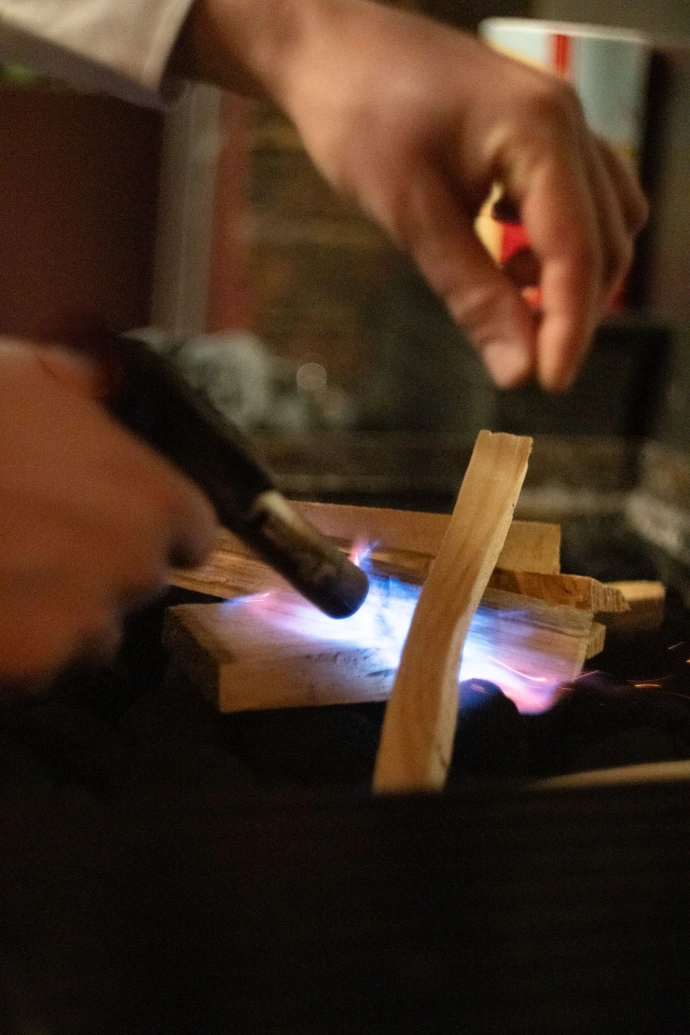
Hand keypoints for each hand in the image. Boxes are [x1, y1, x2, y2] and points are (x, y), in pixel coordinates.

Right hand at [0, 341, 215, 687]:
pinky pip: (35, 669)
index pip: (191, 531)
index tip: (114, 519)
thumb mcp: (22, 372)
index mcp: (151, 495)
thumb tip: (105, 381)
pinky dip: (11, 649)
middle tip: (31, 539)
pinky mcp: (30, 666)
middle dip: (98, 567)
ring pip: (89, 634)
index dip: (156, 526)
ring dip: (56, 615)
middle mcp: (135, 567)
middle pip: (139, 582)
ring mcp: (85, 624)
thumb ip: (84, 384)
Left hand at [176, 0, 647, 390]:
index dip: (571, 327)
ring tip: (509, 295)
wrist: (328, 47)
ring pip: (603, 221)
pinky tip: (505, 254)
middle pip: (606, 240)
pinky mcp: (536, 131)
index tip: (549, 384)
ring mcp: (556, 121)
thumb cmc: (359, 114)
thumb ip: (473, 294)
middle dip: (572, 306)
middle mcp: (566, 121)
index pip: (581, 251)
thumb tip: (516, 371)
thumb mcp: (411, 214)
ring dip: (568, 274)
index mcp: (541, 133)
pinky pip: (577, 197)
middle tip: (522, 356)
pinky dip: (554, 242)